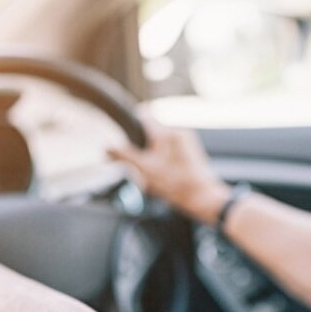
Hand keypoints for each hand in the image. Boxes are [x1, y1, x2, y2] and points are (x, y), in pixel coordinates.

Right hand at [107, 119, 229, 224]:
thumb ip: (125, 156)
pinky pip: (170, 149)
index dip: (131, 121)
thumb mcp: (145, 170)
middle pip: (150, 131)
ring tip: (153, 172)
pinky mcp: (190, 151)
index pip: (143, 115)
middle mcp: (177, 132)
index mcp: (165, 133)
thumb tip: (107, 146)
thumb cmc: (177, 184)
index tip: (123, 130)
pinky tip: (163, 175)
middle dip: (142, 145)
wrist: (202, 197)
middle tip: (140, 163)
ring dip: (152, 154)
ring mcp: (186, 141)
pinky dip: (163, 159)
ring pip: (160, 142)